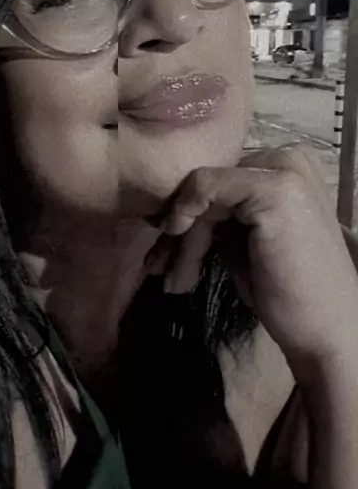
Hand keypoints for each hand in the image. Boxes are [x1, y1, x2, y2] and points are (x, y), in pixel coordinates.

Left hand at [161, 145, 357, 371]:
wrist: (326, 331)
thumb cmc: (287, 291)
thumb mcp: (244, 240)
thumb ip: (219, 215)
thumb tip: (168, 209)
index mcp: (287, 164)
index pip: (220, 177)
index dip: (188, 212)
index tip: (167, 252)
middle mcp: (289, 157)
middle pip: (209, 181)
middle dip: (181, 229)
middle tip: (162, 269)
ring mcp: (285, 170)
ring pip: (203, 188)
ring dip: (181, 239)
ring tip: (174, 280)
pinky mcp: (274, 189)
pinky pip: (206, 185)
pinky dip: (186, 214)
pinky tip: (181, 251)